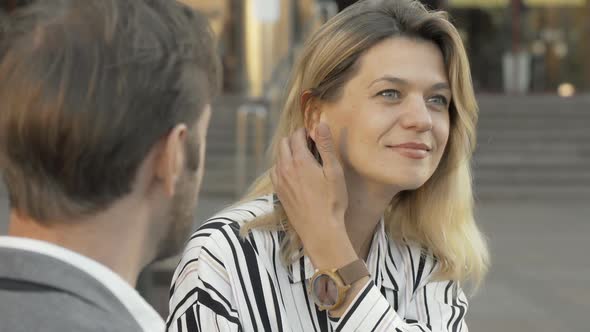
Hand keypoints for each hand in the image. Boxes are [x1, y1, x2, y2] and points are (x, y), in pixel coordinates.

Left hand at [270, 123, 355, 268]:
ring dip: (288, 152)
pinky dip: (283, 166)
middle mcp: (285, 168)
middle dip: (295, 139)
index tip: (314, 134)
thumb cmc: (332, 201)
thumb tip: (321, 123)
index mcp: (299, 160)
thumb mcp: (334, 171)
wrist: (320, 230)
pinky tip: (294, 173)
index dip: (305, 131)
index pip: (296, 135)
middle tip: (309, 144)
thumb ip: (326, 145)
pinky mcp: (278, 192)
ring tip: (303, 158)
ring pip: (278, 157)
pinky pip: (275, 171)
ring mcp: (279, 181)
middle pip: (284, 143)